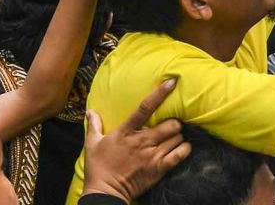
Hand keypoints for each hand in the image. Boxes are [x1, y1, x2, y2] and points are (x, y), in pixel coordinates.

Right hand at [83, 79, 190, 201]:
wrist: (105, 193)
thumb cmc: (98, 167)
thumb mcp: (92, 143)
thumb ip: (94, 125)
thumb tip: (89, 111)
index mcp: (127, 131)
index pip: (146, 107)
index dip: (160, 93)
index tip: (172, 82)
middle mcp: (142, 140)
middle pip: (171, 124)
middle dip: (175, 123)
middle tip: (171, 125)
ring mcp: (152, 155)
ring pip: (177, 138)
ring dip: (178, 136)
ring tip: (174, 138)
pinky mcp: (159, 168)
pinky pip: (180, 154)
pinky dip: (184, 149)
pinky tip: (182, 148)